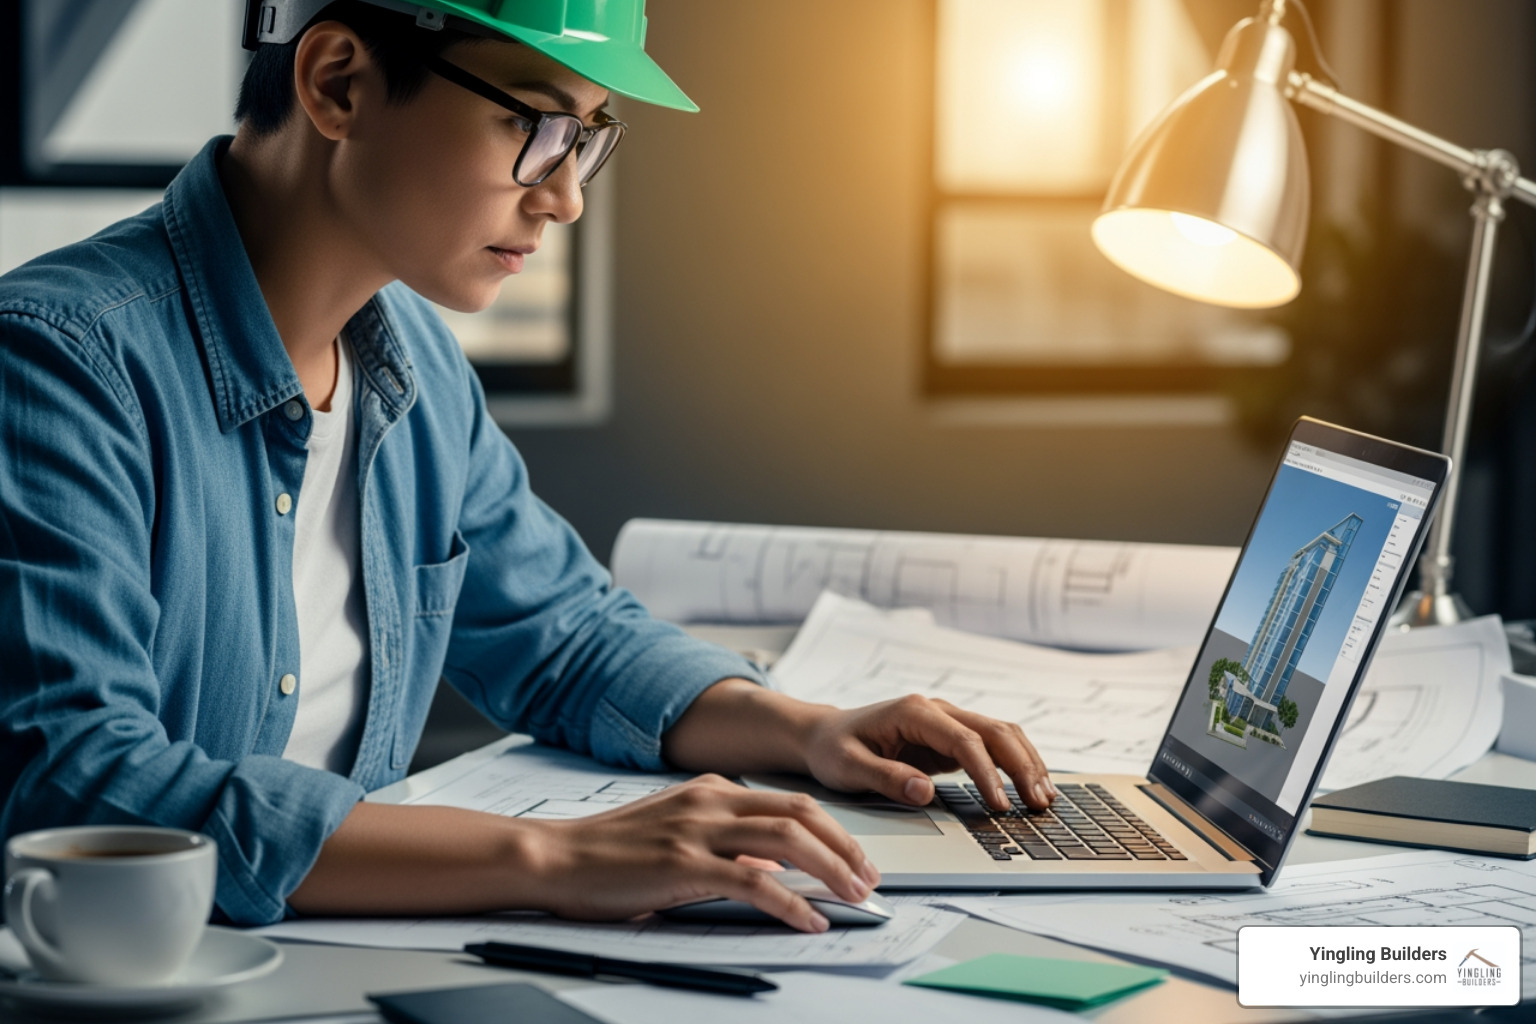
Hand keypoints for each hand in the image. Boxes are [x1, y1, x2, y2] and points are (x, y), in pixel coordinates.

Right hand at [528, 774, 880, 931]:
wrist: (556, 856)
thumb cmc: (610, 851)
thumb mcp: (676, 831)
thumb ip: (723, 841)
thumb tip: (770, 868)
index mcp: (711, 791)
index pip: (789, 802)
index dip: (831, 829)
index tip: (855, 856)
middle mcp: (710, 802)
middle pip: (799, 814)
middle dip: (844, 845)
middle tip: (868, 876)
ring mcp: (698, 831)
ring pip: (786, 842)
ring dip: (830, 869)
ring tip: (853, 896)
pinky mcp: (683, 865)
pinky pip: (752, 884)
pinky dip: (790, 904)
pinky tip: (808, 921)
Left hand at [801, 694, 1056, 811]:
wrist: (825, 735)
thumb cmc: (834, 749)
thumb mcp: (848, 766)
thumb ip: (885, 777)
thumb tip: (924, 792)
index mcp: (914, 711)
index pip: (964, 740)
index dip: (987, 773)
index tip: (1001, 805)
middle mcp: (937, 710)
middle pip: (994, 731)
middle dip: (1022, 766)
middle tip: (1039, 804)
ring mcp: (947, 722)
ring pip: (1002, 734)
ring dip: (1027, 763)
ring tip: (1045, 798)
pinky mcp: (951, 739)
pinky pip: (993, 748)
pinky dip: (1016, 765)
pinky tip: (1030, 788)